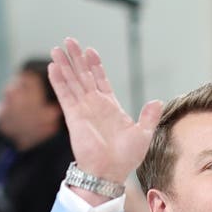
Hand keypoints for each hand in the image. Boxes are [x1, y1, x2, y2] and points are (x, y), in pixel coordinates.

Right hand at [49, 38, 162, 185]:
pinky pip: (65, 95)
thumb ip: (149, 116)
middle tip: (70, 40)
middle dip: (76, 59)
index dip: (95, 65)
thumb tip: (158, 101)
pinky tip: (53, 67)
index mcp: (111, 107)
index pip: (101, 80)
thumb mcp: (144, 134)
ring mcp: (83, 110)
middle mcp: (95, 106)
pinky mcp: (74, 117)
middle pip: (83, 76)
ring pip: (72, 82)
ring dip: (64, 65)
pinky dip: (58, 81)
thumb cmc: (127, 157)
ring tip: (57, 48)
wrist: (111, 171)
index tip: (90, 51)